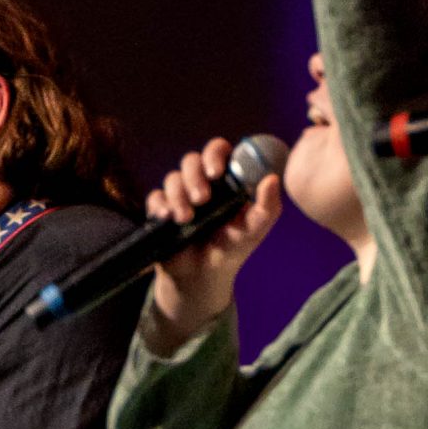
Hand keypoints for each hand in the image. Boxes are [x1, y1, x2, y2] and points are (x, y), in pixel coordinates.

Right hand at [142, 139, 282, 350]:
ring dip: (179, 195)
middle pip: (191, 160)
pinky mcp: (162, 210)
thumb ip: (268, 207)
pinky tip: (168, 218)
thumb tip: (271, 179)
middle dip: (194, 176)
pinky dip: (161, 206)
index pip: (218, 152)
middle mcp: (200, 182)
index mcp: (224, 180)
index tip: (217, 172)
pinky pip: (155, 197)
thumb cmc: (232, 248)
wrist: (204, 276)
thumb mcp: (255, 230)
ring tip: (186, 218)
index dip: (215, 154)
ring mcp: (179, 195)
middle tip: (203, 199)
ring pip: (172, 178)